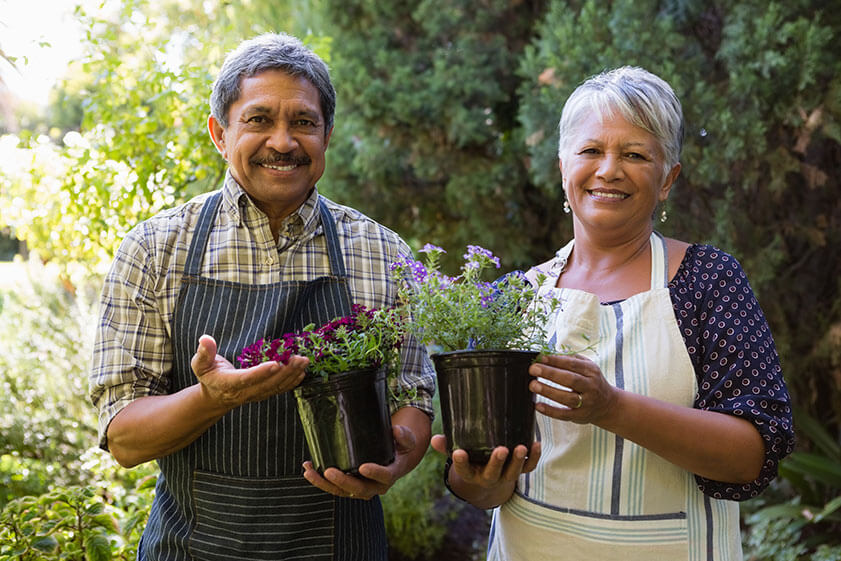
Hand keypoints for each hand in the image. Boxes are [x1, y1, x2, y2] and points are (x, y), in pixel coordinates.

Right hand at [190, 334, 308, 410]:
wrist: (216, 396)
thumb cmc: (208, 375)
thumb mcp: (200, 363)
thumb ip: (204, 352)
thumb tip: (205, 339)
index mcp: (228, 384)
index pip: (246, 379)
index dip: (261, 372)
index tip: (276, 363)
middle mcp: (243, 392)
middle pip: (266, 384)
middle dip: (284, 372)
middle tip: (298, 359)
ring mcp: (255, 395)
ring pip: (275, 387)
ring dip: (291, 375)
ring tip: (303, 362)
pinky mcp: (263, 394)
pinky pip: (279, 390)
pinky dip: (292, 382)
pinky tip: (302, 373)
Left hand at [302, 424, 419, 499]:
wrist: (395, 460)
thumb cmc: (400, 447)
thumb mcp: (407, 440)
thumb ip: (403, 435)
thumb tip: (395, 430)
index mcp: (391, 475)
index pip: (384, 476)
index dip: (374, 473)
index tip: (363, 467)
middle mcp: (375, 486)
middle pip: (358, 489)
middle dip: (342, 482)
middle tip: (329, 472)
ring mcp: (360, 488)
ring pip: (341, 491)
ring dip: (323, 483)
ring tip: (309, 471)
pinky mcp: (349, 486)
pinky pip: (333, 486)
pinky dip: (319, 480)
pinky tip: (307, 469)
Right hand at [431, 434, 540, 489]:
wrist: (488, 482)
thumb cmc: (471, 461)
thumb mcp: (459, 456)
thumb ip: (447, 446)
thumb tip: (434, 439)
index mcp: (471, 474)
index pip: (464, 470)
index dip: (461, 463)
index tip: (458, 452)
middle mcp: (488, 478)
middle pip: (493, 474)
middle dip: (497, 463)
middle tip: (501, 450)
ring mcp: (505, 476)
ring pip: (513, 472)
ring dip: (518, 461)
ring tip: (521, 447)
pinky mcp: (519, 472)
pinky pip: (528, 468)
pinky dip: (534, 457)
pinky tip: (535, 443)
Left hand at [528, 353, 617, 423]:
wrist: (607, 404)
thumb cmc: (591, 381)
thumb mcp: (587, 367)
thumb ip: (570, 359)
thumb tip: (548, 355)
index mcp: (591, 371)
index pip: (572, 364)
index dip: (556, 360)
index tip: (541, 358)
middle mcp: (591, 386)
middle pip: (570, 379)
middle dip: (550, 373)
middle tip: (533, 369)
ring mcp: (587, 402)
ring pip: (567, 397)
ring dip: (549, 391)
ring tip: (533, 385)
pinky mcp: (580, 416)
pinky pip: (564, 414)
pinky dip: (550, 411)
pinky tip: (538, 405)